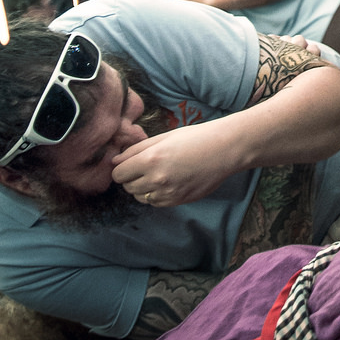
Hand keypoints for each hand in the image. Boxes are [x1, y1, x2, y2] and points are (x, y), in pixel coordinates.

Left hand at [111, 124, 240, 207]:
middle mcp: (156, 179)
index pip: (118, 174)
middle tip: (145, 167)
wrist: (224, 150)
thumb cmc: (195, 138)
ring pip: (140, 197)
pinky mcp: (177, 201)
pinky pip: (155, 203)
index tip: (129, 163)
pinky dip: (156, 194)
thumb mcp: (164, 137)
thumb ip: (136, 150)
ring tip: (159, 173)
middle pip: (127, 187)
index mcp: (151, 159)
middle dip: (132, 178)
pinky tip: (169, 181)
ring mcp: (168, 193)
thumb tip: (115, 161)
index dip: (121, 168)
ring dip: (143, 188)